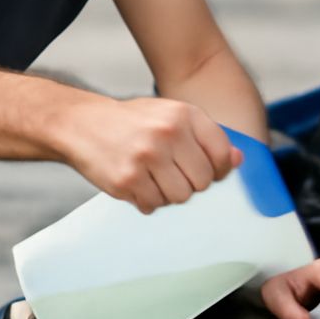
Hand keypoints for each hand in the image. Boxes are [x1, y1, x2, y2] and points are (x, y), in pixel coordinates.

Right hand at [59, 96, 241, 211]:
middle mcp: (168, 133)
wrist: (81, 123)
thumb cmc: (133, 122)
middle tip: (172, 173)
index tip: (207, 171)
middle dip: (191, 183)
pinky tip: (137, 182)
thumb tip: (238, 160)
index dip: (218, 169)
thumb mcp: (171, 116)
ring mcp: (147, 157)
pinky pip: (154, 204)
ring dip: (169, 194)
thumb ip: (205, 137)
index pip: (220, 153)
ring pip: (180, 197)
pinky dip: (148, 200)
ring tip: (153, 177)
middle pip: (202, 181)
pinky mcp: (127, 180)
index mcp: (184, 114)